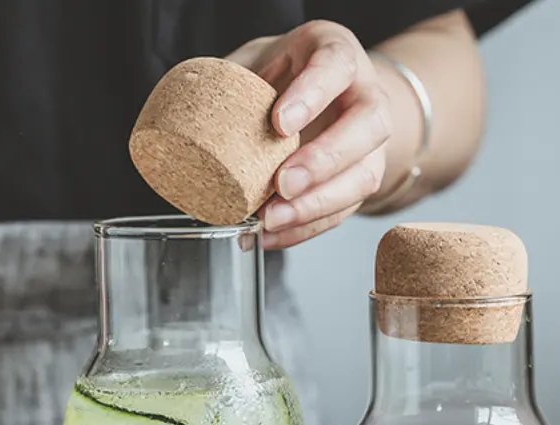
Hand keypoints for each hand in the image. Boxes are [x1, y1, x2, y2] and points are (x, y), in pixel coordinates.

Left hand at [229, 21, 390, 248]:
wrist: (327, 94)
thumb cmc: (290, 74)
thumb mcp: (261, 60)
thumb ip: (235, 80)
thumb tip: (188, 117)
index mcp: (339, 54)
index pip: (336, 66)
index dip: (311, 95)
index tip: (279, 124)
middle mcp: (367, 97)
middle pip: (367, 128)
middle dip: (324, 161)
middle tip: (282, 184)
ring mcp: (371, 144)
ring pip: (363, 178)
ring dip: (316, 205)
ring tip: (273, 219)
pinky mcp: (361, 181)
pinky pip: (343, 211)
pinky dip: (306, 228)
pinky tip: (273, 234)